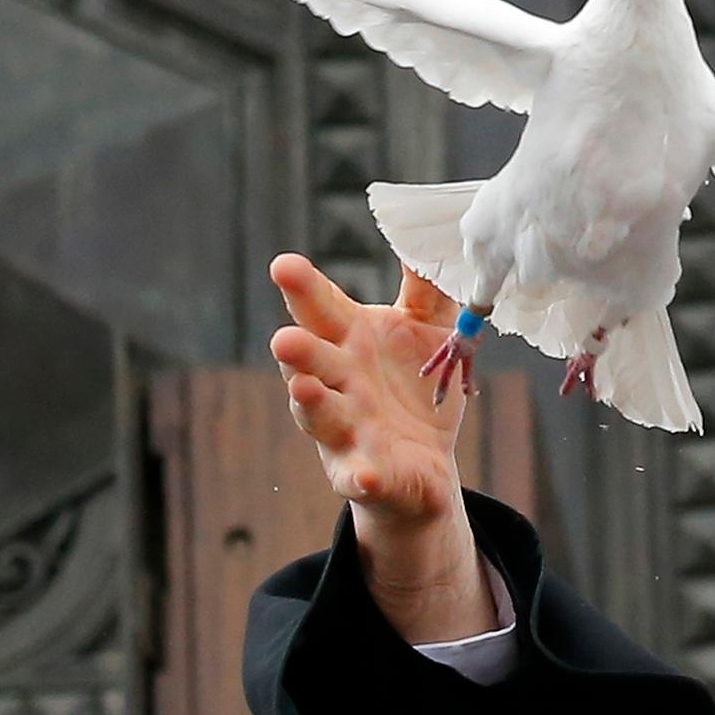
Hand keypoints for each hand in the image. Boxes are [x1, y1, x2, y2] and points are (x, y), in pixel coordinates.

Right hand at [269, 253, 495, 640]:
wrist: (423, 464)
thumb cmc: (414, 387)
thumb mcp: (429, 331)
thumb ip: (426, 288)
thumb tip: (428, 238)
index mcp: (350, 340)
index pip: (321, 309)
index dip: (303, 288)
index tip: (284, 264)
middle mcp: (337, 382)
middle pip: (311, 361)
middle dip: (297, 350)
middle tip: (284, 337)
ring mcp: (345, 429)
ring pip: (320, 415)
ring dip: (311, 404)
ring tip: (302, 388)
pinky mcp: (362, 473)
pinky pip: (356, 476)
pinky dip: (358, 476)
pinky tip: (363, 476)